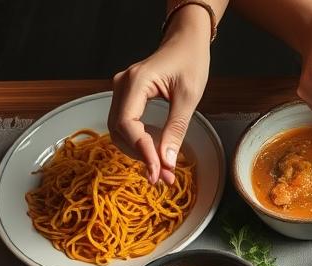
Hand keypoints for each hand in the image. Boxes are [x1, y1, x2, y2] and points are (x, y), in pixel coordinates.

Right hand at [108, 8, 210, 183]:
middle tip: (164, 177)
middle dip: (141, 156)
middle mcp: (122, 85)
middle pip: (120, 131)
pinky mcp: (127, 97)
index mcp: (136, 82)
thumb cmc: (190, 62)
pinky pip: (126, 125)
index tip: (157, 172)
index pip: (128, 124)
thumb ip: (176, 129)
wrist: (185, 41)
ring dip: (139, 153)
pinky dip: (139, 143)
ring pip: (120, 131)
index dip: (141, 151)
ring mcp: (121, 91)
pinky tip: (156, 153)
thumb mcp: (189, 97)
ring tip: (163, 170)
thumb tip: (167, 162)